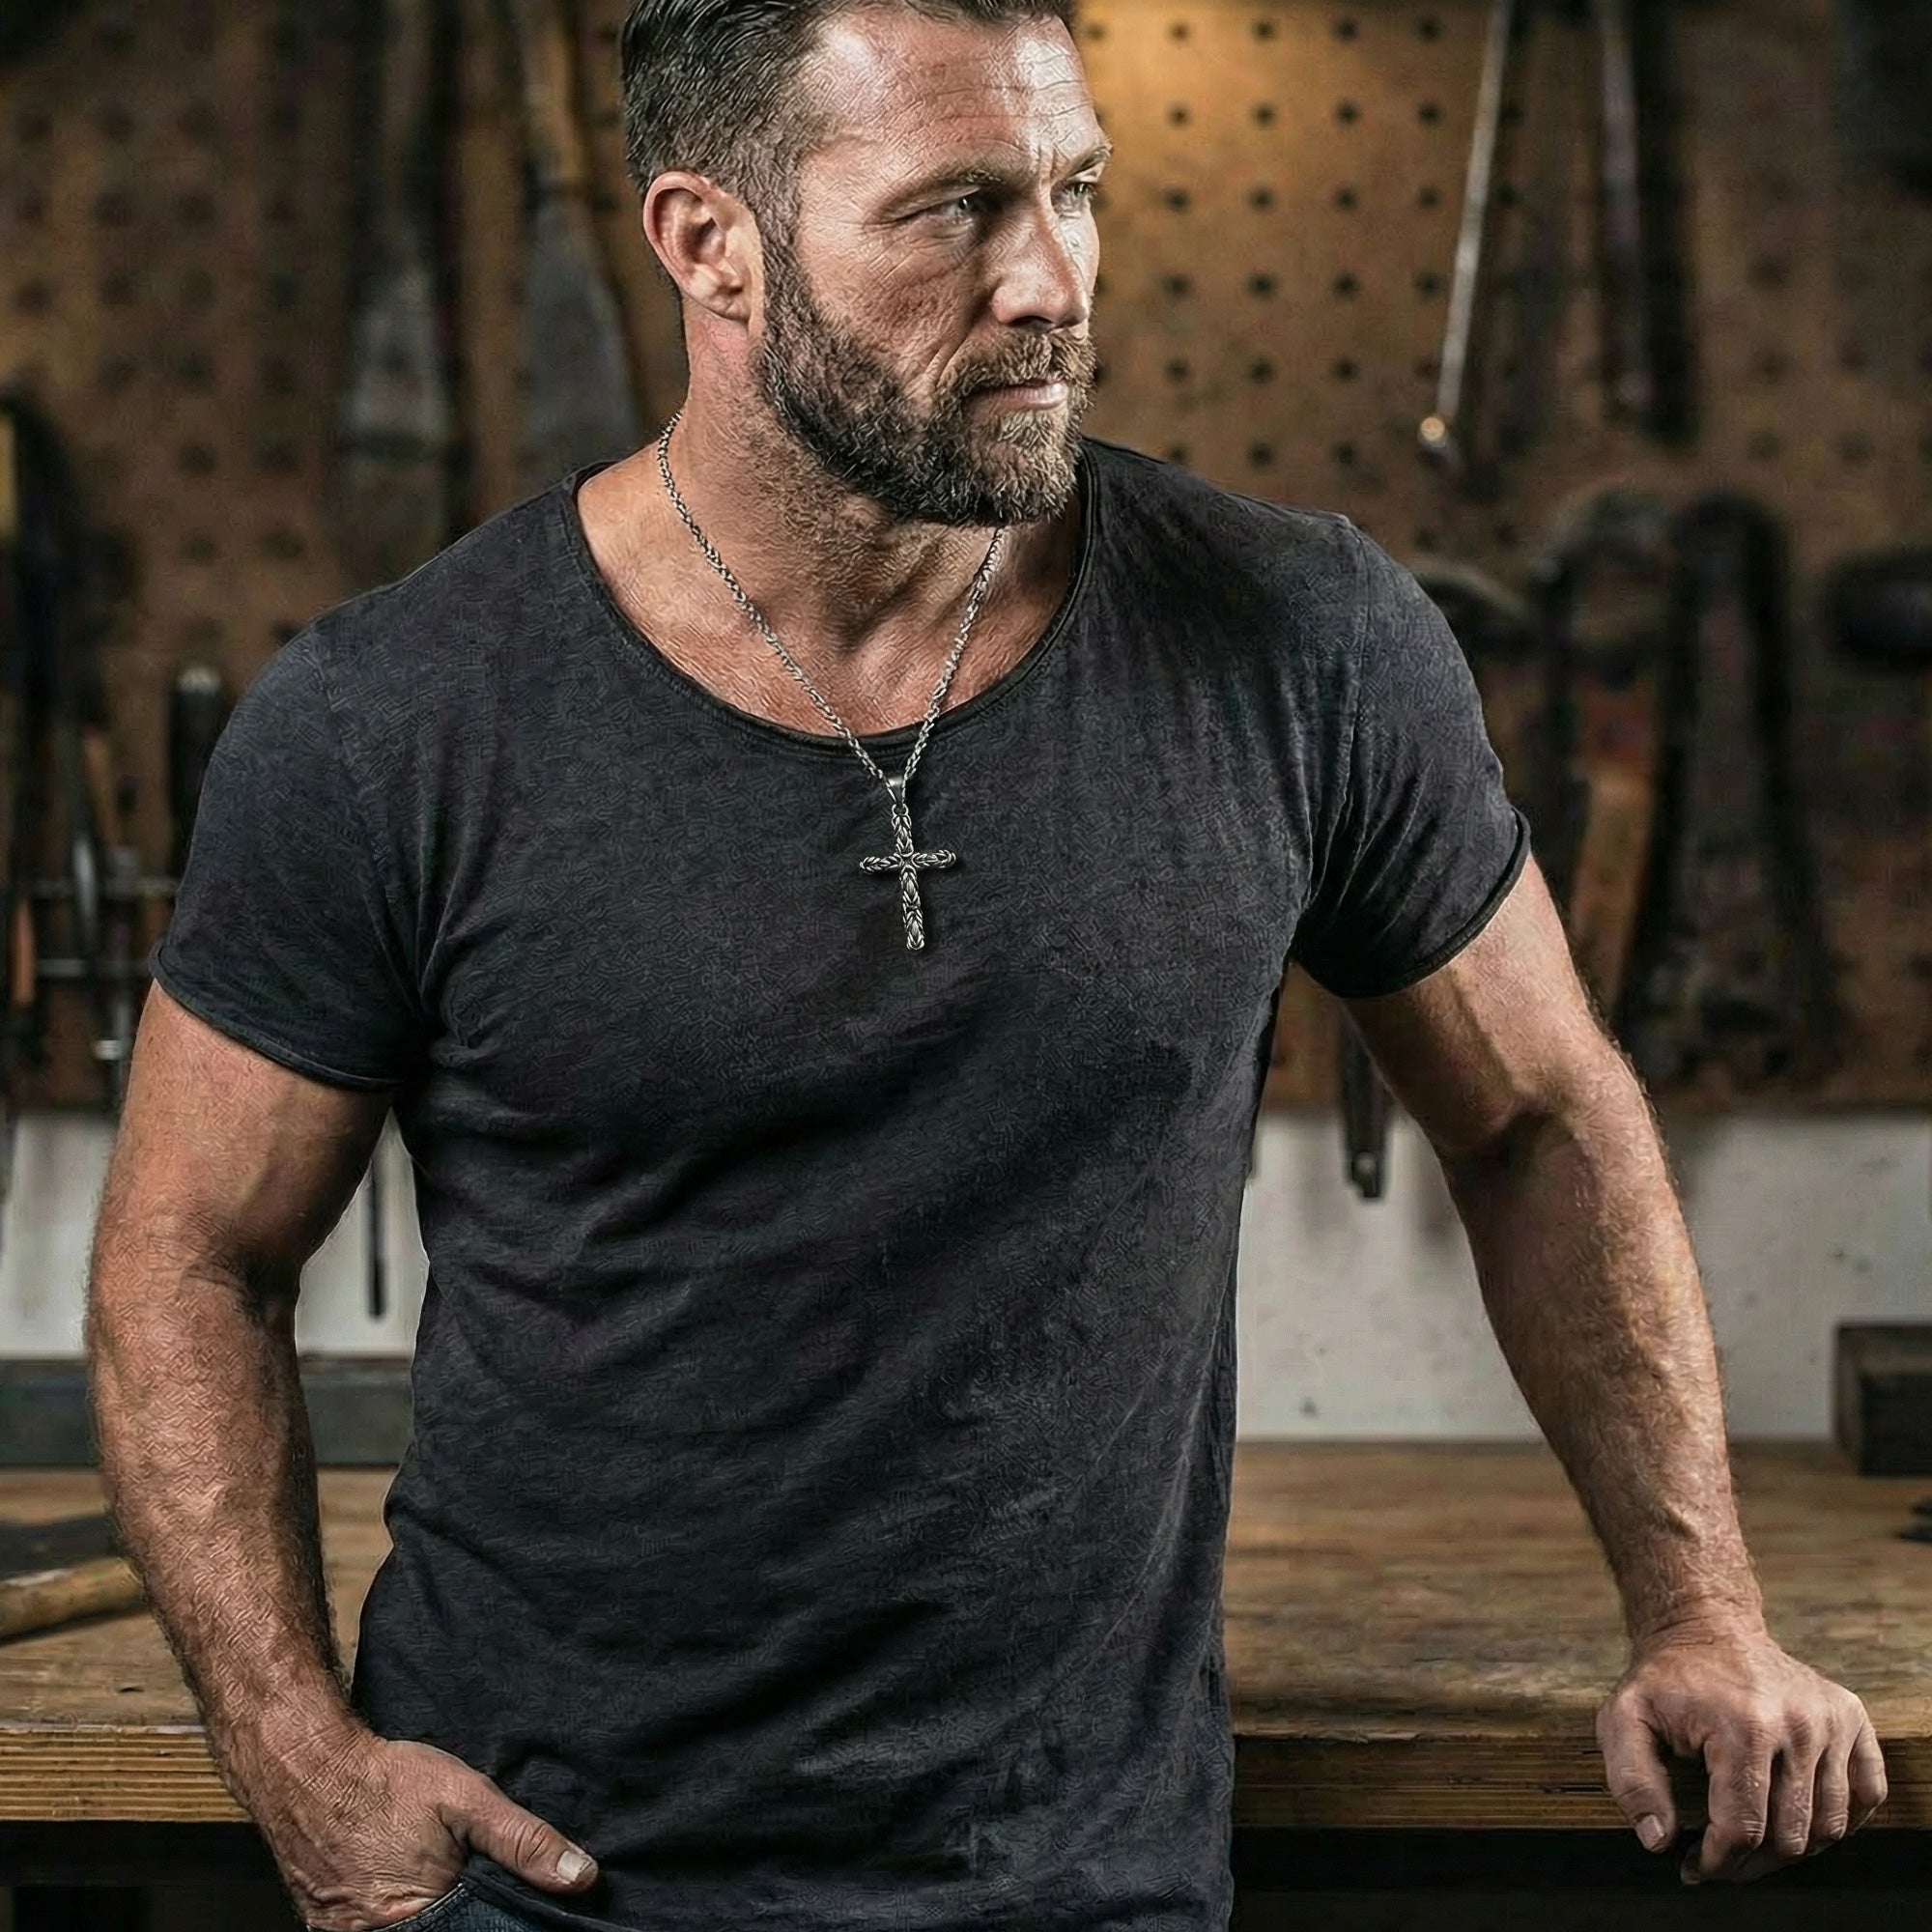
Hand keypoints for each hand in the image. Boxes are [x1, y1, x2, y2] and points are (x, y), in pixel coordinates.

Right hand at [254, 1725, 599, 1929]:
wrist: (307, 1768)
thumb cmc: (389, 1782)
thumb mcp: (467, 1799)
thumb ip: (523, 1841)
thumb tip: (581, 1877)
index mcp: (416, 1921)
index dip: (495, 1919)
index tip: (502, 1899)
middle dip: (462, 1913)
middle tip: (458, 1871)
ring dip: (428, 1913)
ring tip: (433, 1874)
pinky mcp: (325, 1925)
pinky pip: (371, 1929)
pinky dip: (393, 1913)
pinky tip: (404, 1881)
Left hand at [1595, 1622, 1888, 1883]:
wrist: (1707, 1626)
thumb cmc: (1664, 1681)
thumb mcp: (1623, 1718)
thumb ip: (1632, 1780)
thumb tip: (1658, 1841)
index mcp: (1742, 1725)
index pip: (1742, 1829)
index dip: (1716, 1862)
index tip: (1693, 1868)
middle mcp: (1798, 1724)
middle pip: (1790, 1837)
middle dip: (1750, 1863)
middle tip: (1720, 1861)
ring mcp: (1830, 1720)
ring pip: (1829, 1827)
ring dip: (1791, 1850)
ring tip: (1752, 1845)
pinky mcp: (1851, 1717)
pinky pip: (1866, 1795)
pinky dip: (1839, 1821)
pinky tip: (1799, 1821)